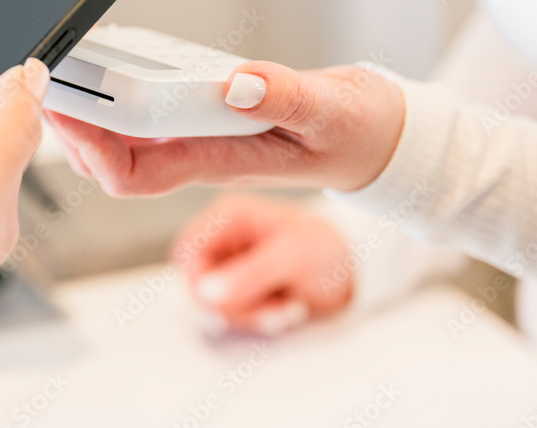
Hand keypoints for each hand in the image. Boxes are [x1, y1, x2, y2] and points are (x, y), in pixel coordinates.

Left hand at [45, 61, 403, 195]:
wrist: (371, 136)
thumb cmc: (352, 135)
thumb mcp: (327, 114)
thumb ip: (285, 98)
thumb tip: (236, 84)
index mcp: (214, 160)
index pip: (132, 174)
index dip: (88, 148)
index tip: (63, 110)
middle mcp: (195, 152)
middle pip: (111, 158)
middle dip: (71, 125)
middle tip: (46, 78)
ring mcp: (197, 136)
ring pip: (124, 138)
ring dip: (90, 109)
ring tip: (67, 66)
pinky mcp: (205, 116)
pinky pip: (150, 114)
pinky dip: (124, 90)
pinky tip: (116, 60)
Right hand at [172, 192, 352, 336]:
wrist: (349, 269)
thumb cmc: (322, 249)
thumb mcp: (290, 258)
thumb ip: (248, 274)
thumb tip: (206, 292)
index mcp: (228, 216)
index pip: (187, 251)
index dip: (199, 281)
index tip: (224, 301)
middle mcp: (223, 239)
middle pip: (197, 284)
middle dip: (235, 305)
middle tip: (270, 307)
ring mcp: (229, 266)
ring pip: (213, 305)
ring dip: (251, 316)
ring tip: (285, 307)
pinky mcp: (237, 288)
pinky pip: (230, 314)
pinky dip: (256, 320)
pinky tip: (282, 309)